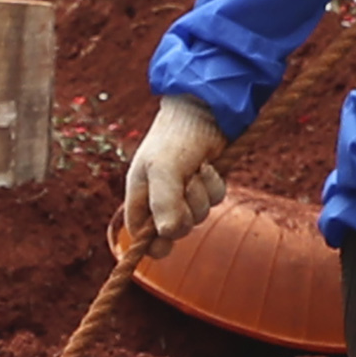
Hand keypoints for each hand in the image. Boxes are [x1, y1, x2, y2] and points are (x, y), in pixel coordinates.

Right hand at [122, 97, 231, 254]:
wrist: (206, 110)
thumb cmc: (176, 137)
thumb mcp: (164, 169)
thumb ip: (164, 202)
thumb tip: (167, 235)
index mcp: (140, 195)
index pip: (140, 233)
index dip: (151, 244)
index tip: (164, 246)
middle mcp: (161, 197)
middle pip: (175, 230)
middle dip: (185, 211)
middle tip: (185, 184)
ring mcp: (185, 192)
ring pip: (198, 216)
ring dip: (202, 195)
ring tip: (197, 169)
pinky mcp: (205, 185)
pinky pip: (215, 201)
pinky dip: (214, 186)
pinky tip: (209, 166)